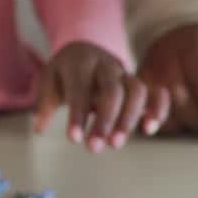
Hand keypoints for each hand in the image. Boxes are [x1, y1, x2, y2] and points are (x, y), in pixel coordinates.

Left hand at [33, 41, 168, 151]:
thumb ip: (44, 103)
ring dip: (129, 120)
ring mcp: (126, 74)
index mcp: (81, 62)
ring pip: (136, 91)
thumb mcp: (49, 79)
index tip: (74, 140)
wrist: (85, 50)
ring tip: (115, 145)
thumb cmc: (65, 71)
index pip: (81, 89)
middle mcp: (107, 66)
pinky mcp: (140, 84)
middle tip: (94, 148)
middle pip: (112, 90)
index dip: (78, 115)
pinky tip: (149, 129)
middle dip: (105, 121)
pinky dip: (158, 109)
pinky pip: (156, 92)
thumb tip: (39, 129)